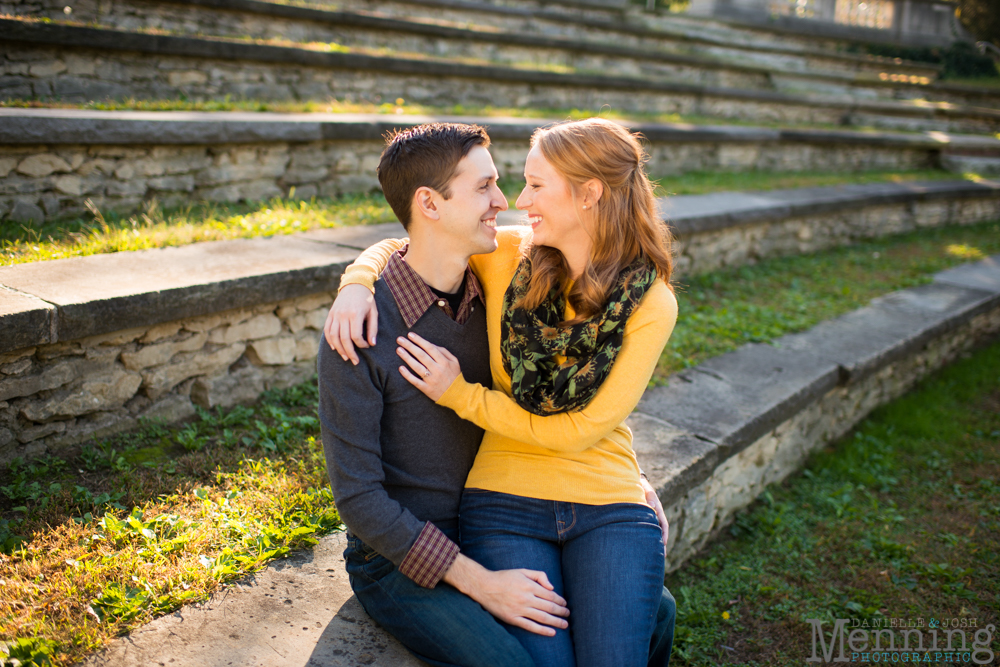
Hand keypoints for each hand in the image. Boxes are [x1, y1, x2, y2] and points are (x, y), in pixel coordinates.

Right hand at [324, 284, 377, 364]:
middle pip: (344, 339)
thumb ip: (373, 328)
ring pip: (333, 336)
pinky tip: (335, 348)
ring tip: (345, 357)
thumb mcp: (374, 312)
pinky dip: (330, 340)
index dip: (361, 345)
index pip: (355, 336)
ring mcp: (335, 314)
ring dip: (339, 349)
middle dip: (349, 352)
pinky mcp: (330, 314)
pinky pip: (327, 330)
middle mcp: (343, 315)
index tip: (367, 347)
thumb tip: (371, 344)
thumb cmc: (367, 300)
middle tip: (355, 361)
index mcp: (355, 314)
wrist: (355, 284)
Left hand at [396, 332, 460, 400]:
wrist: (458, 396)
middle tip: (399, 339)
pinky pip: (416, 381)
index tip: (410, 335)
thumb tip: (431, 344)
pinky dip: (408, 375)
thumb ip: (444, 352)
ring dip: (407, 357)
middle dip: (410, 346)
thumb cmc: (455, 376)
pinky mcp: (427, 389)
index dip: (419, 340)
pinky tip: (401, 368)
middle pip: (421, 355)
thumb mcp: (454, 362)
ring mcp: (432, 380)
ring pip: (417, 367)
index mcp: (444, 362)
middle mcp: (438, 370)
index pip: (430, 348)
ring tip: (398, 350)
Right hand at [443, 554, 569, 635]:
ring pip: (543, 617)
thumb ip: (539, 575)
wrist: (484, 586)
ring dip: (556, 621)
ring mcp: (519, 609)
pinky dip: (542, 630)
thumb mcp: (522, 570)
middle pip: (549, 607)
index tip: (564, 604)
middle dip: (561, 611)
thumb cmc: (504, 577)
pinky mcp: (513, 618)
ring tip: (564, 624)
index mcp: (529, 585)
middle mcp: (526, 598)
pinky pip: (530, 626)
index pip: (550, 595)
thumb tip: (552, 587)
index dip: (560, 600)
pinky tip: (551, 632)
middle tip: (567, 614)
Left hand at [640, 475, 668, 555]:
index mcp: (658, 510)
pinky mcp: (642, 518)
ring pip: (652, 532)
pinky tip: (642, 545)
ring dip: (653, 542)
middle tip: (662, 556)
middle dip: (661, 543)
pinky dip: (646, 537)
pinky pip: (645, 529)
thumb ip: (649, 497)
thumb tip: (653, 506)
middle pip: (659, 531)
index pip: (663, 524)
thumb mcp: (646, 489)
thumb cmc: (640, 486)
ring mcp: (649, 517)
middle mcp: (655, 515)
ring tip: (652, 555)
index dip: (664, 534)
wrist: (634, 483)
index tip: (664, 544)